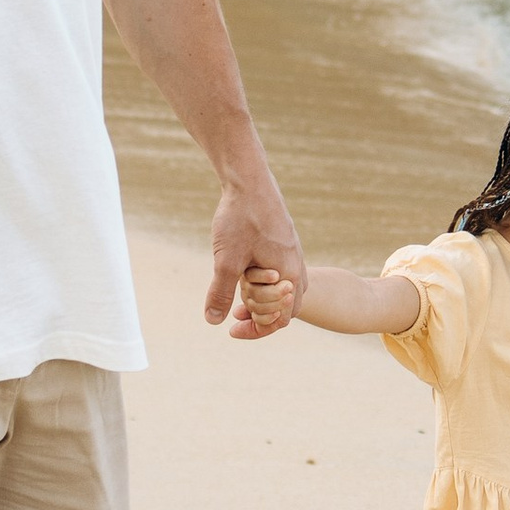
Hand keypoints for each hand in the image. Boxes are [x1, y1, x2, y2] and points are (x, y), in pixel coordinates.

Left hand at [206, 165, 305, 333]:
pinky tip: (245, 274)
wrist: (249, 179)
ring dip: (263, 299)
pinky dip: (265, 282)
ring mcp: (293, 252)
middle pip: (286, 308)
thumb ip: (221, 293)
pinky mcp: (284, 241)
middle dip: (262, 316)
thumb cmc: (240, 219)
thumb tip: (213, 322)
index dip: (257, 330)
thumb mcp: (226, 261)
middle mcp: (296, 265)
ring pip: (285, 289)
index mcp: (288, 274)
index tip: (233, 329)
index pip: (281, 319)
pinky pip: (282, 272)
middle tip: (236, 313)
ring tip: (240, 297)